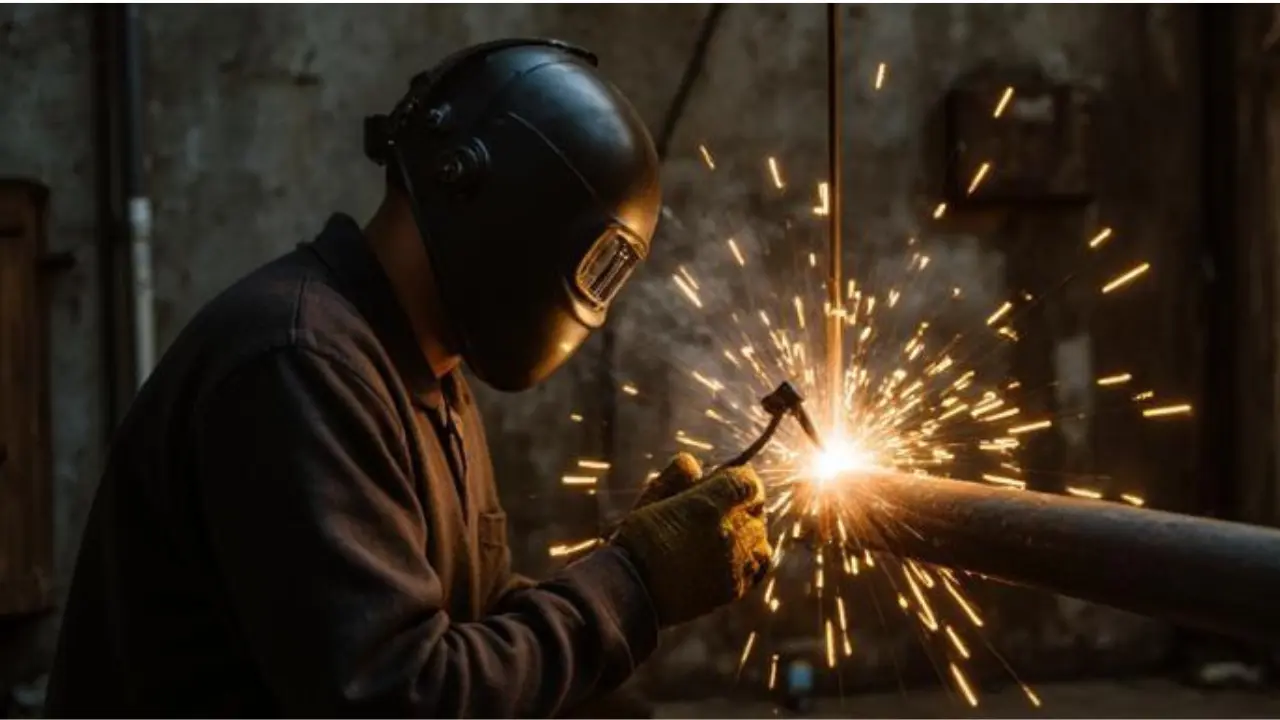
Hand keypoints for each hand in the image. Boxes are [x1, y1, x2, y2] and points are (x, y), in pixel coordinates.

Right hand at [612, 464, 771, 627]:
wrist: (634, 591)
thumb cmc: (638, 541)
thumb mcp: (651, 498)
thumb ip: (676, 475)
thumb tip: (694, 463)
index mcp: (709, 504)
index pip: (748, 482)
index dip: (741, 479)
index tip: (728, 483)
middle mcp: (730, 531)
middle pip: (757, 510)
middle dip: (743, 506)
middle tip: (721, 511)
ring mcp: (735, 561)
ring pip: (762, 539)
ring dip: (749, 534)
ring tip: (727, 537)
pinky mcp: (735, 587)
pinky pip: (757, 568)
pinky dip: (749, 561)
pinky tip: (732, 560)